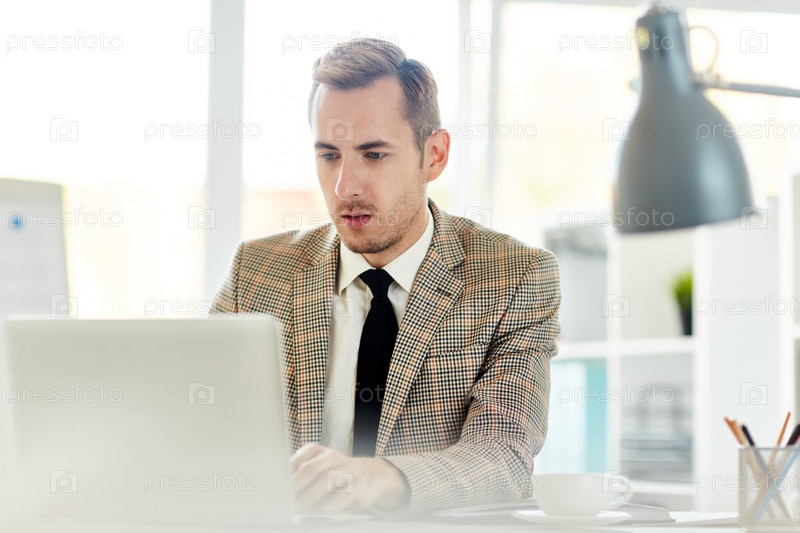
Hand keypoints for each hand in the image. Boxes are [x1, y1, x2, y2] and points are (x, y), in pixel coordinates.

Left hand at [290, 443, 409, 513]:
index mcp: (321, 452)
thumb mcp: (321, 469)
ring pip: (327, 479)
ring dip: (310, 496)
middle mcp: (334, 457)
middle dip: (296, 486)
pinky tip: (323, 511)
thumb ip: (303, 475)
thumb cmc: (339, 475)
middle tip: (284, 501)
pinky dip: (333, 504)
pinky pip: (345, 494)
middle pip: (311, 469)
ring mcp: (348, 470)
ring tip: (298, 508)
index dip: (287, 474)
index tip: (277, 487)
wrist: (373, 476)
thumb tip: (282, 491)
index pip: (300, 459)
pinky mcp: (360, 485)